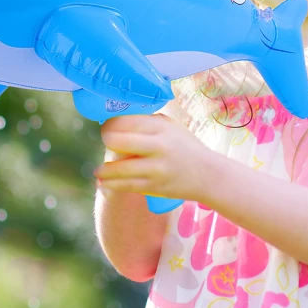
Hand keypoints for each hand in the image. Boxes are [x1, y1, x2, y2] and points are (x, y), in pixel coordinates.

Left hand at [93, 113, 211, 202]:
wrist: (209, 175)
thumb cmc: (186, 146)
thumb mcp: (170, 126)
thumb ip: (147, 122)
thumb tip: (117, 120)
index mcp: (161, 127)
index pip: (125, 121)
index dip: (110, 123)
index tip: (106, 126)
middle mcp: (158, 145)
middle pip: (118, 140)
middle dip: (106, 140)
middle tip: (104, 142)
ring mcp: (156, 168)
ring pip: (119, 168)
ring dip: (104, 170)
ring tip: (98, 171)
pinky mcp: (155, 186)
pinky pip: (127, 185)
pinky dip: (112, 185)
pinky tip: (104, 183)